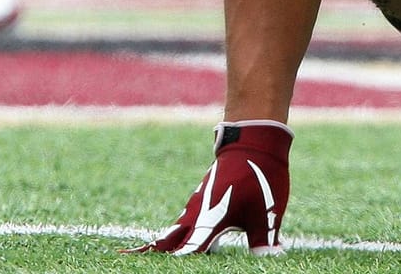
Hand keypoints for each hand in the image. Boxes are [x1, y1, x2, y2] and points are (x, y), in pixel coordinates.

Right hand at [127, 121, 291, 255]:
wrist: (252, 139)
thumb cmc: (258, 178)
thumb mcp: (267, 216)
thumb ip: (262, 242)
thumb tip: (269, 260)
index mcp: (209, 222)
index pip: (188, 251)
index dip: (175, 261)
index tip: (153, 264)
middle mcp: (199, 213)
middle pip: (171, 238)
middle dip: (156, 248)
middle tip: (131, 254)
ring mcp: (200, 201)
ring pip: (177, 225)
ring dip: (166, 239)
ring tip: (154, 248)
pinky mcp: (205, 193)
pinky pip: (186, 215)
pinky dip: (178, 227)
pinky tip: (181, 231)